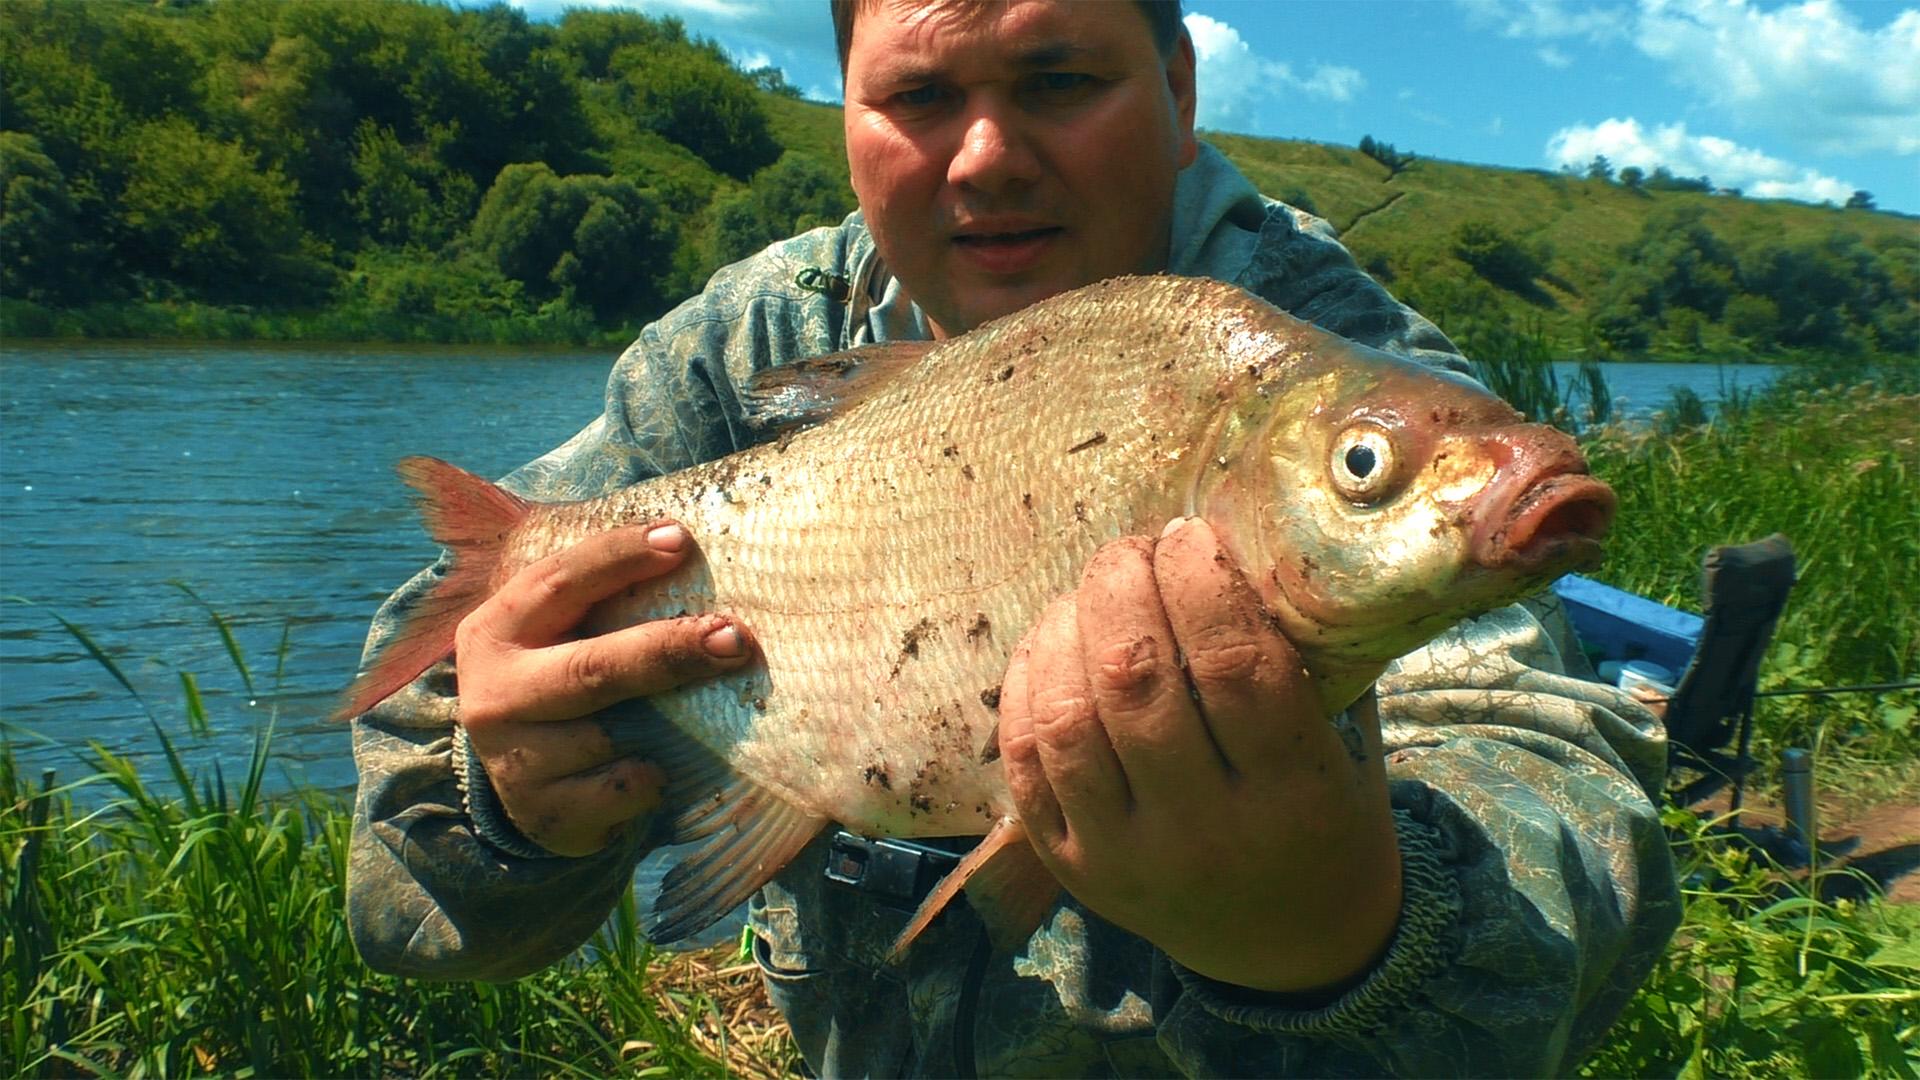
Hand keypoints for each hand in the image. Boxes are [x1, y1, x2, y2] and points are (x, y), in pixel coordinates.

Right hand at [454, 522, 753, 856]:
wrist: (529, 787)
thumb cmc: (565, 682)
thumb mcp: (562, 632)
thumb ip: (601, 593)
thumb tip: (690, 543)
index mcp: (499, 629)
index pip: (558, 581)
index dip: (617, 557)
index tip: (680, 540)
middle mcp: (495, 691)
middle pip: (593, 668)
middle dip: (669, 650)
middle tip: (734, 638)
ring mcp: (514, 757)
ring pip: (610, 737)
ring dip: (665, 728)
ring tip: (697, 717)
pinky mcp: (543, 812)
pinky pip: (623, 790)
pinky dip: (649, 779)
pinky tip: (653, 769)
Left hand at [998, 517, 1401, 994]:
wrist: (1290, 947)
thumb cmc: (1323, 816)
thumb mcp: (1341, 745)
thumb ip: (1294, 657)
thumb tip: (1223, 540)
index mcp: (1293, 796)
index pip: (1234, 664)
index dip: (1200, 578)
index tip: (1189, 533)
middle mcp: (1204, 834)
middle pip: (1136, 681)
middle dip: (1121, 586)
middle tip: (1130, 548)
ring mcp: (1125, 857)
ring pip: (1067, 719)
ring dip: (1065, 628)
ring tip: (1089, 590)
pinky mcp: (1071, 870)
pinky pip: (1024, 762)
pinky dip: (1025, 686)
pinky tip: (1050, 641)